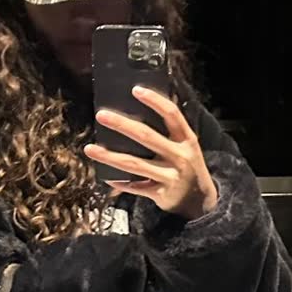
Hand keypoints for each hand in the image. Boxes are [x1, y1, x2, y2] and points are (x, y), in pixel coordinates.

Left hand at [85, 88, 218, 219]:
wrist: (201, 202)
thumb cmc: (187, 167)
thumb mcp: (186, 147)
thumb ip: (169, 133)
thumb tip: (135, 114)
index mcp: (187, 140)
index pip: (172, 114)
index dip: (155, 101)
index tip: (135, 90)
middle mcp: (180, 156)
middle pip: (147, 136)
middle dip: (122, 125)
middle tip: (101, 115)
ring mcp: (170, 176)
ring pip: (134, 164)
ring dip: (109, 156)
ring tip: (90, 149)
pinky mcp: (161, 194)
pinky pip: (135, 187)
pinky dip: (119, 182)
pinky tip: (105, 175)